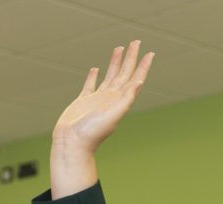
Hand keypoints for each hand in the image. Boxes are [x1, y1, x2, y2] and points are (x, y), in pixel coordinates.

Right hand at [51, 41, 153, 197]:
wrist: (72, 143)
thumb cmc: (92, 133)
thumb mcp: (114, 115)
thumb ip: (126, 99)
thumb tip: (139, 82)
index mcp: (119, 101)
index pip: (134, 79)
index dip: (143, 66)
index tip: (150, 53)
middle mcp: (110, 99)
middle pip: (123, 74)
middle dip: (130, 58)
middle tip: (136, 42)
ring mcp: (97, 100)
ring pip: (109, 76)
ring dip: (115, 63)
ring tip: (119, 48)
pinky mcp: (83, 102)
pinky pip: (90, 85)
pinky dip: (93, 76)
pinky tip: (96, 70)